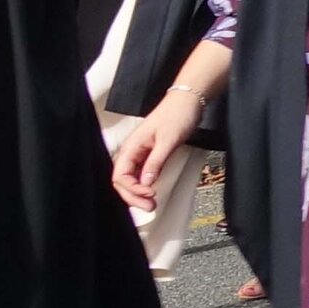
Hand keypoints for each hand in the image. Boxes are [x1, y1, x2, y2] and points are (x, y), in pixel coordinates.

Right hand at [108, 94, 202, 210]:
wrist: (188, 101)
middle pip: (124, 181)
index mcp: (131, 147)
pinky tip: (152, 191)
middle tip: (150, 206)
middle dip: (134, 196)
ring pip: (132, 179)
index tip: (149, 194)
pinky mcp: (151, 154)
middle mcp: (133, 151)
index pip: (120, 176)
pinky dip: (145, 185)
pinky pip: (142, 174)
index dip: (132, 189)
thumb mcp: (168, 140)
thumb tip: (146, 182)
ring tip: (151, 203)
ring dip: (139, 193)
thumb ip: (156, 162)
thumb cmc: (176, 114)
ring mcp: (141, 154)